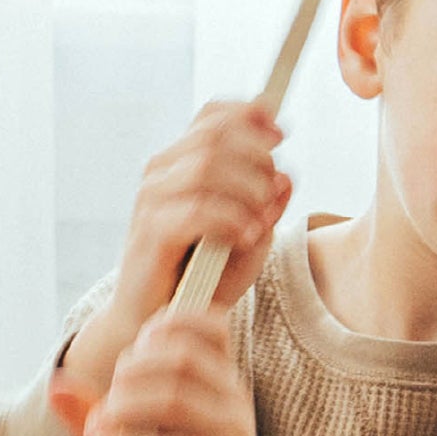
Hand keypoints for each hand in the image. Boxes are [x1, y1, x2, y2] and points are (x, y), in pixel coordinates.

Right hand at [52, 101, 289, 426]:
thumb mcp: (248, 235)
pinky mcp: (151, 234)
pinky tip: (248, 235)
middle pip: (214, 136)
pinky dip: (230, 219)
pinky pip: (196, 210)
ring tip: (263, 217)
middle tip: (273, 191)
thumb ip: (267, 205)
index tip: (281, 132)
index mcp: (181, 162)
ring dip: (246, 189)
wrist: (160, 321)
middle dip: (256, 157)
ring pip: (205, 167)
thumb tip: (285, 177)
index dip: (248, 114)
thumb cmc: (203, 276)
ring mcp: (151, 201)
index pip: (211, 116)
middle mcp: (161, 173)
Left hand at [90, 297, 266, 435]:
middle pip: (179, 359)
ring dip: (121, 413)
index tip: (130, 358)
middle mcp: (234, 400)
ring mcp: (233, 435)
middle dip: (128, 377)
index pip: (208, 326)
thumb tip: (57, 385)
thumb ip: (102, 412)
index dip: (164, 327)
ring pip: (173, 400)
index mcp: (220, 382)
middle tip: (104, 411)